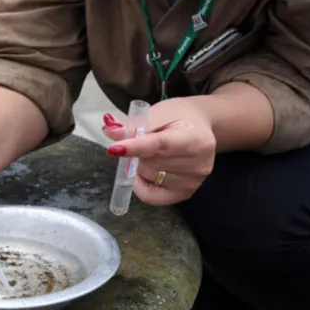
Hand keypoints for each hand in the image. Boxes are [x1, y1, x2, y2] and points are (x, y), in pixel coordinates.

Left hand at [101, 97, 216, 205]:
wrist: (200, 127)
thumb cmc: (179, 117)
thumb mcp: (157, 113)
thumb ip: (133, 124)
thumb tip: (109, 130)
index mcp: (196, 138)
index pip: (160, 145)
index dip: (135, 147)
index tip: (114, 149)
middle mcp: (198, 164)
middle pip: (150, 162)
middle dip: (138, 152)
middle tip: (144, 142)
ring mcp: (193, 182)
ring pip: (148, 177)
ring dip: (141, 165)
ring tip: (153, 153)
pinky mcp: (185, 194)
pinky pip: (151, 196)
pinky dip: (141, 184)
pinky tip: (145, 172)